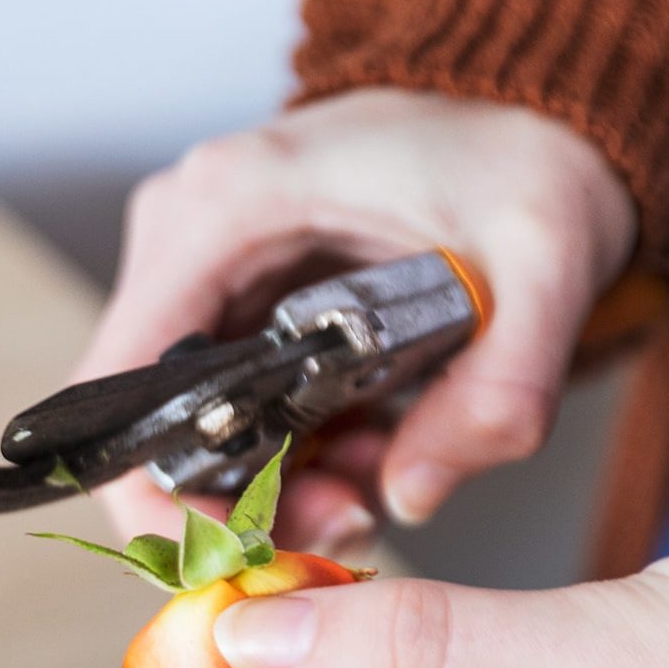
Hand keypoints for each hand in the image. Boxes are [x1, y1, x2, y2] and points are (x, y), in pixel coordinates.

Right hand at [75, 89, 636, 546]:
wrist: (530, 118)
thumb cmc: (520, 158)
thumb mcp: (547, 262)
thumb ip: (499, 388)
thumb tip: (409, 495)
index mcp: (221, 211)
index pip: (121, 393)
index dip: (164, 499)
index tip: (251, 549)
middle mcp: (184, 242)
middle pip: (152, 432)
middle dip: (240, 505)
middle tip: (347, 518)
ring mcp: (201, 277)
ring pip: (190, 437)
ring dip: (273, 490)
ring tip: (375, 477)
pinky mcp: (232, 310)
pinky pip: (229, 419)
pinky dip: (291, 461)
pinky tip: (366, 446)